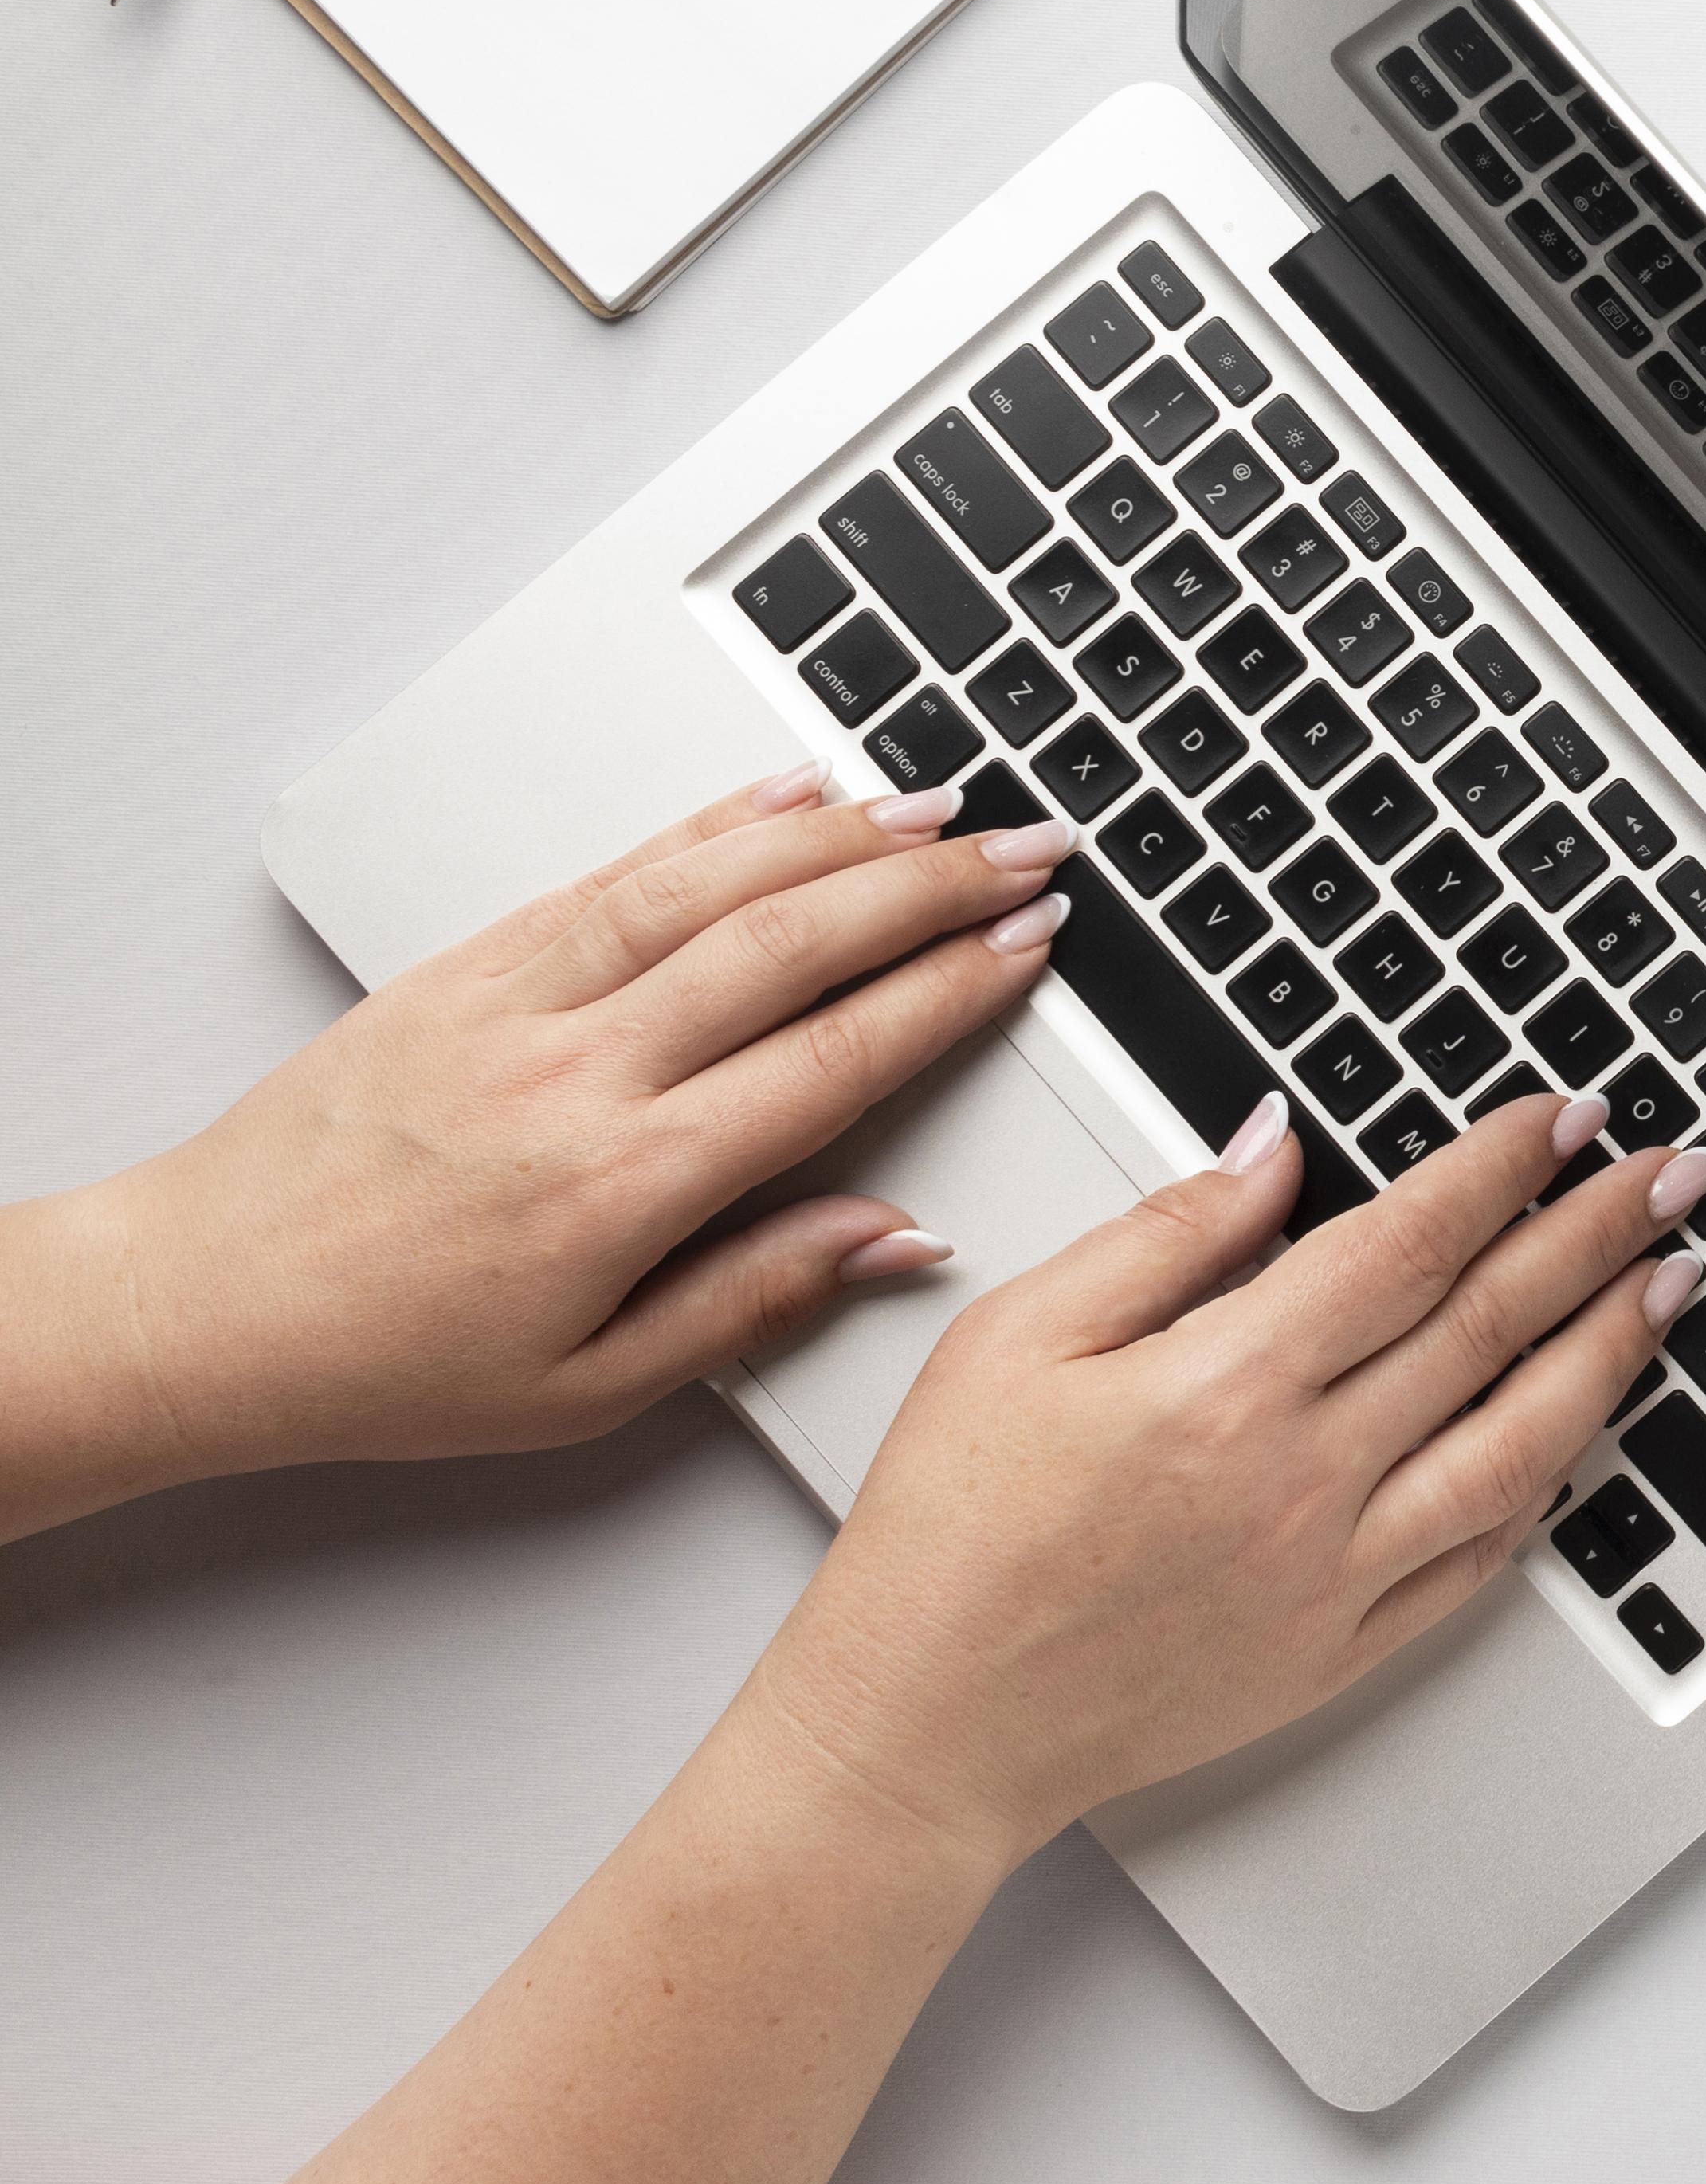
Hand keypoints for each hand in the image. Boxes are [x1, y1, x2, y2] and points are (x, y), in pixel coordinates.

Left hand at [1, 767, 1070, 1531]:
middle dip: (931, 889)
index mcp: (623, 1185)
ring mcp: (513, 1001)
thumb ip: (755, 1302)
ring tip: (937, 810)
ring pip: (707, 887)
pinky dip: (710, 825)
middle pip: (791, 946)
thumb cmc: (383, 1361)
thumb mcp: (590, 1387)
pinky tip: (784, 796)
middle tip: (1028, 855)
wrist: (199, 1304)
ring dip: (839, 836)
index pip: (832, 1059)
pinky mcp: (462, 966)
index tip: (1026, 948)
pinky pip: (609, 874)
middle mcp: (576, 1073)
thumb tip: (894, 1238)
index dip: (949, 992)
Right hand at [729, 1089, 1705, 1861]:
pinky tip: (1582, 1433)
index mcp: (1224, 1385)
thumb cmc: (946, 1536)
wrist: (920, 1726)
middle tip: (1673, 1176)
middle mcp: (1302, 1480)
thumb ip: (1166, 1232)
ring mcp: (1335, 1574)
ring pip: (1521, 1443)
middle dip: (1600, 1235)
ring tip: (1670, 1284)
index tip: (1566, 1118)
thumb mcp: (1014, 1338)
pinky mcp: (1340, 1650)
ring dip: (1611, 1353)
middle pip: (1492, 1326)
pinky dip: (1543, 1486)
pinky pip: (1477, 1558)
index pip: (1411, 1242)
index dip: (1503, 1169)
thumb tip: (1278, 1148)